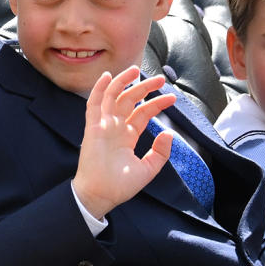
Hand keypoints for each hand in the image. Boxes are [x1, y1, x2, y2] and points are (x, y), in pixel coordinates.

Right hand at [74, 67, 176, 218]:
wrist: (100, 195)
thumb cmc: (120, 186)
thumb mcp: (148, 169)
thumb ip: (160, 153)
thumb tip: (169, 134)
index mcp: (127, 136)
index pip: (143, 113)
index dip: (157, 104)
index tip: (172, 99)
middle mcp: (115, 128)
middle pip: (130, 100)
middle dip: (145, 88)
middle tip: (161, 79)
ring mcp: (103, 126)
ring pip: (112, 97)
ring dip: (123, 82)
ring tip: (136, 70)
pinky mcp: (92, 128)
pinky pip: (94, 104)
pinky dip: (100, 89)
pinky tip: (107, 76)